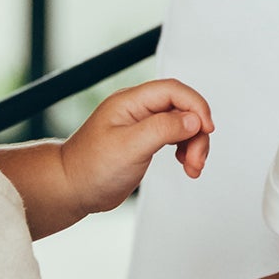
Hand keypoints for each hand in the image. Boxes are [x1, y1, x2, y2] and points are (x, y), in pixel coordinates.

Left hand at [59, 78, 212, 215]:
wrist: (72, 188)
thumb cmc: (90, 168)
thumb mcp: (129, 147)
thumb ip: (162, 129)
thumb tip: (193, 119)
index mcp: (130, 102)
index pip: (173, 91)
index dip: (196, 106)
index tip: (206, 128)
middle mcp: (138, 109)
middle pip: (182, 108)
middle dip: (196, 133)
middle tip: (196, 160)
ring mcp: (142, 125)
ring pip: (182, 124)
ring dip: (194, 144)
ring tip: (192, 167)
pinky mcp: (146, 141)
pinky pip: (175, 137)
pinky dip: (186, 149)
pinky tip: (185, 163)